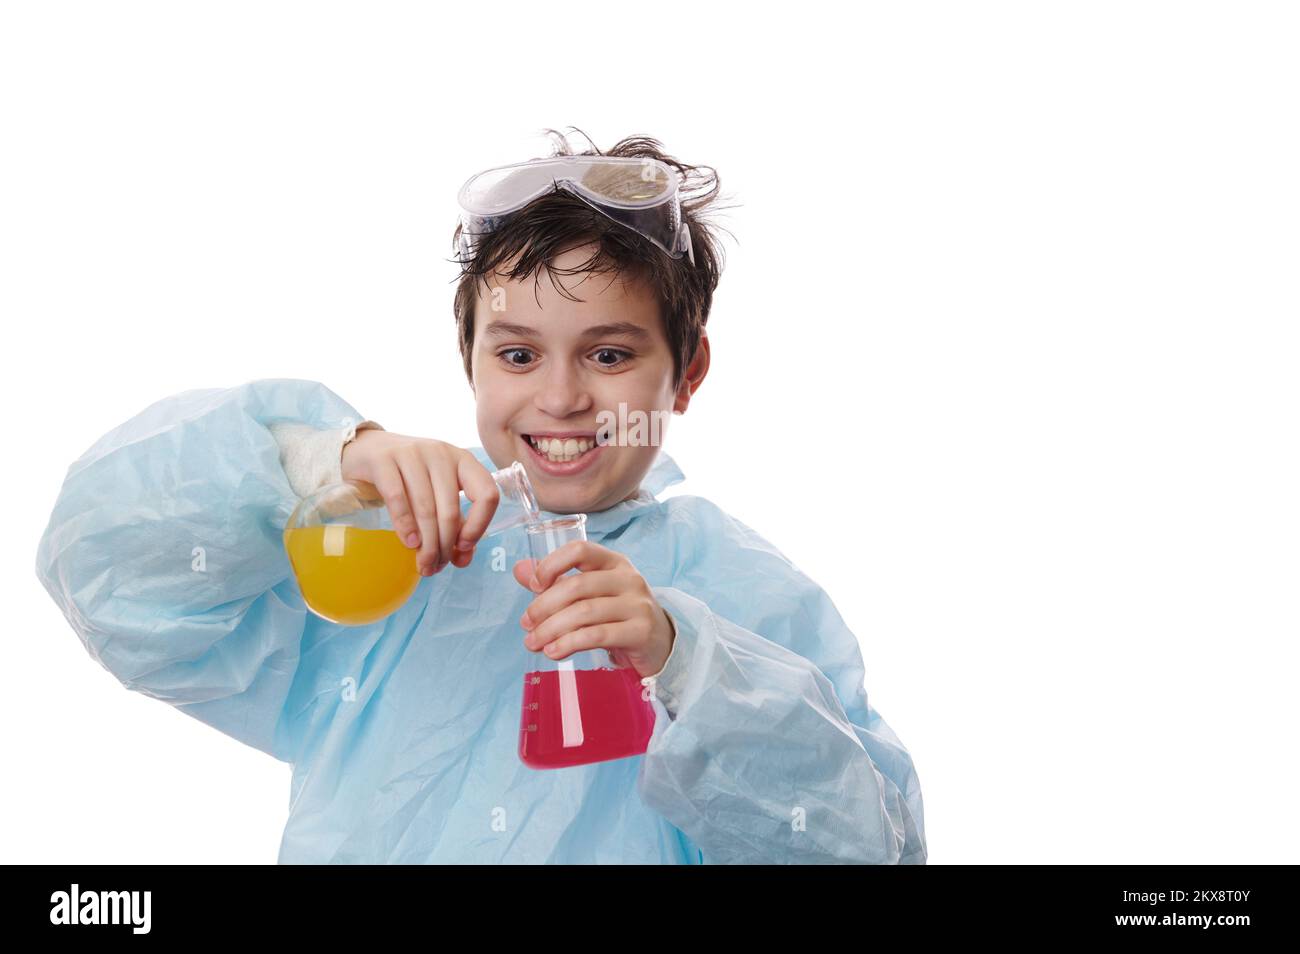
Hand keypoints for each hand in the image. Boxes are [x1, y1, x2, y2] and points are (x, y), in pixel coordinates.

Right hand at [341, 429, 497, 575]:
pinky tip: (409, 543)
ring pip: (425, 507)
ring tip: (423, 563)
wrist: (367, 450)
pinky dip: (405, 525)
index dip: (479, 526)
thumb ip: (454, 525)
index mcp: (464, 461)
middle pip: (450, 509)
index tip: (464, 546)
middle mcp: (441, 454)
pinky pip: (397, 497)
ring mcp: (412, 453)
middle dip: (444, 545)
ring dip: (426, 543)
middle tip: (435, 566)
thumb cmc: (409, 478)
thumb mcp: (437, 495)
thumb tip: (462, 560)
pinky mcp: (383, 459)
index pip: (487, 494)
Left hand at [513, 541, 675, 678]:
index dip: (552, 563)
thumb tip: (520, 569)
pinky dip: (569, 644)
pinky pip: (597, 635)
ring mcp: (637, 604)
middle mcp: (629, 578)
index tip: (533, 585)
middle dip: (544, 606)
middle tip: (526, 624)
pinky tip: (554, 651)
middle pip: (577, 586)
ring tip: (534, 643)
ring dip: (552, 629)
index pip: (580, 550)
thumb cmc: (618, 616)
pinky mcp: (641, 631)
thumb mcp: (591, 594)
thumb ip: (556, 581)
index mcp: (614, 562)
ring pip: (584, 612)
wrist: (659, 644)